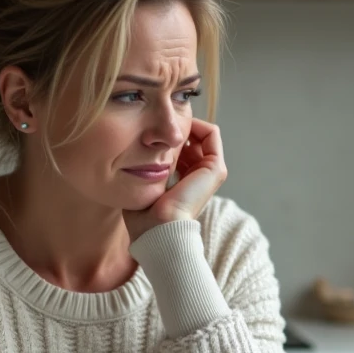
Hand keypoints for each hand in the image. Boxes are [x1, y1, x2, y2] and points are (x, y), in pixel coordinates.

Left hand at [123, 118, 226, 240]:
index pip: (182, 148)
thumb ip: (143, 168)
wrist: (158, 228)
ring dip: (184, 124)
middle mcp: (201, 175)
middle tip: (155, 128)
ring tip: (164, 127)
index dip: (166, 136)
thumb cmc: (144, 213)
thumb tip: (138, 148)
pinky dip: (195, 124)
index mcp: (186, 180)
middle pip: (192, 139)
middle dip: (175, 128)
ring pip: (201, 133)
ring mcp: (211, 171)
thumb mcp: (141, 184)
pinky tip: (174, 129)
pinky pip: (211, 132)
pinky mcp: (215, 168)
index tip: (148, 134)